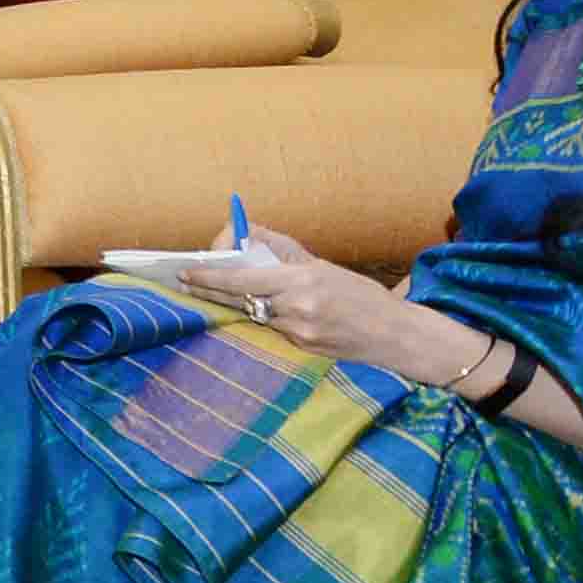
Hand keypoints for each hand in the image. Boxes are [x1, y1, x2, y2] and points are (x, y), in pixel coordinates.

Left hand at [194, 227, 429, 366]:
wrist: (396, 335)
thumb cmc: (361, 296)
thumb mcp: (322, 266)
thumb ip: (282, 253)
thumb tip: (246, 234)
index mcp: (302, 280)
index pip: (242, 279)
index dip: (210, 277)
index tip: (187, 272)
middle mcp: (297, 308)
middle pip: (238, 299)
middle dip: (208, 291)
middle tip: (185, 283)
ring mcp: (298, 332)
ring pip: (254, 314)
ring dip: (239, 304)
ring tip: (218, 292)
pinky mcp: (302, 349)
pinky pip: (272, 329)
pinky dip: (266, 318)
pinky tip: (266, 311)